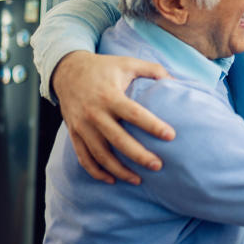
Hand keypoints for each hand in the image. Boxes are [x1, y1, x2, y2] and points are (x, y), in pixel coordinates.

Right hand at [52, 51, 173, 184]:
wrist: (67, 70)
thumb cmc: (104, 68)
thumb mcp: (128, 63)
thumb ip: (153, 70)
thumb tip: (176, 80)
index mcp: (110, 96)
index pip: (134, 114)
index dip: (153, 126)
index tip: (171, 136)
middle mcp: (94, 113)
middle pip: (118, 140)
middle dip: (138, 155)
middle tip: (158, 166)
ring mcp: (82, 126)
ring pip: (100, 154)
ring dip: (119, 170)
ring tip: (139, 179)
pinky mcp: (74, 133)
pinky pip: (84, 157)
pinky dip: (97, 171)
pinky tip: (112, 180)